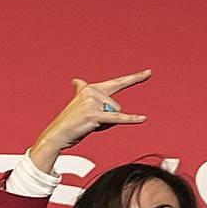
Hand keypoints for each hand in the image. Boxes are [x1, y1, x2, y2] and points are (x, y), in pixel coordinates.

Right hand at [28, 70, 151, 173]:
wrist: (57, 134)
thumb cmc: (69, 122)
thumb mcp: (78, 103)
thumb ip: (82, 91)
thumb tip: (75, 80)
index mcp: (90, 88)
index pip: (117, 83)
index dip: (134, 78)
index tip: (148, 73)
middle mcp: (91, 92)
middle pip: (116, 106)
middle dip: (108, 118)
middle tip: (90, 122)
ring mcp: (92, 103)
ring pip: (115, 114)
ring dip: (106, 124)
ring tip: (89, 125)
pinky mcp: (94, 115)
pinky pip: (118, 118)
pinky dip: (131, 119)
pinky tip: (143, 118)